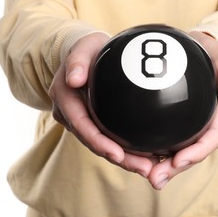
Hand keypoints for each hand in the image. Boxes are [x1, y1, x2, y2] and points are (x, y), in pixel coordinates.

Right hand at [49, 32, 158, 176]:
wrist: (88, 54)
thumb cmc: (88, 48)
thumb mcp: (83, 47)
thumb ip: (76, 60)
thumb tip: (74, 79)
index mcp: (66, 100)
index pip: (81, 125)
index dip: (98, 143)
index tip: (117, 154)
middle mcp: (72, 115)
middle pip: (95, 142)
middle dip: (119, 159)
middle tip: (145, 169)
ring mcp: (84, 120)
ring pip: (105, 145)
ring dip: (127, 159)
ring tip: (151, 168)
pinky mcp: (97, 121)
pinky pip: (112, 137)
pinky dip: (129, 148)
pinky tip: (150, 155)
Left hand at [146, 31, 217, 189]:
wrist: (188, 49)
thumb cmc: (203, 50)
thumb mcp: (215, 51)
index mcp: (217, 111)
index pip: (212, 137)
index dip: (198, 152)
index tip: (179, 160)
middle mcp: (203, 122)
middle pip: (193, 152)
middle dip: (176, 168)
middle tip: (156, 179)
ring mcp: (188, 124)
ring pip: (177, 151)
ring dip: (163, 167)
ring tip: (146, 177)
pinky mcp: (171, 121)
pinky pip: (163, 140)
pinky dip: (152, 152)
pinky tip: (135, 157)